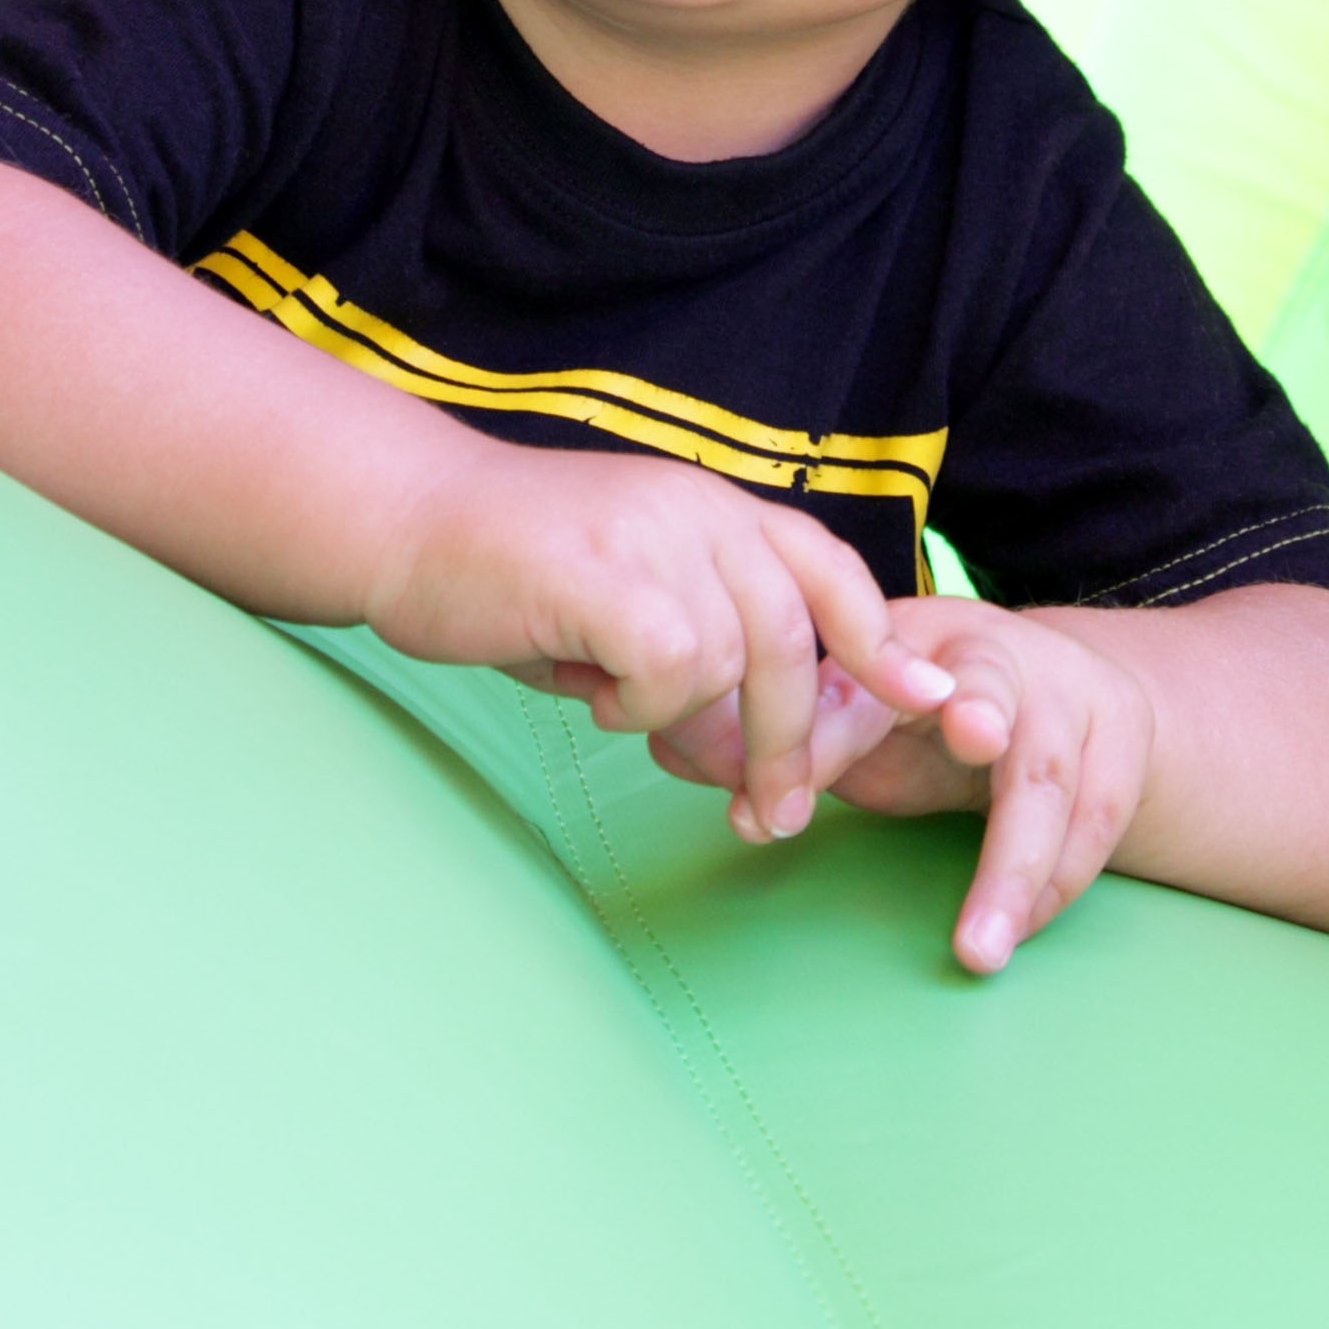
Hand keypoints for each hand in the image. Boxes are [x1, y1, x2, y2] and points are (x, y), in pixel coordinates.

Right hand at [362, 445, 959, 843]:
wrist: (404, 523)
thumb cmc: (510, 578)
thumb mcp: (627, 601)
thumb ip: (698, 651)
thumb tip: (754, 748)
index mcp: (714, 510)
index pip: (828, 568)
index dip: (881, 639)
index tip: (925, 701)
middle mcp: (699, 509)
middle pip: (795, 641)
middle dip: (793, 745)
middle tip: (773, 819)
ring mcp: (655, 532)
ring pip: (730, 663)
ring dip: (682, 718)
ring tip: (614, 706)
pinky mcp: (606, 570)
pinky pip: (671, 666)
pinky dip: (637, 703)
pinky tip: (588, 692)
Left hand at [659, 596, 1154, 973]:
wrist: (1068, 693)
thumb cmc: (934, 706)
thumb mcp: (859, 710)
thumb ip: (783, 735)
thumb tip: (666, 748)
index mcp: (920, 637)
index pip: (865, 679)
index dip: (828, 728)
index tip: (780, 795)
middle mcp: (1002, 659)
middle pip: (994, 689)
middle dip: (983, 717)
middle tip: (972, 736)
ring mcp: (1073, 706)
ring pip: (1054, 778)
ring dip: (1020, 865)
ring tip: (976, 948)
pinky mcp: (1121, 760)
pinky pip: (1094, 831)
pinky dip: (1052, 889)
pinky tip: (1011, 936)